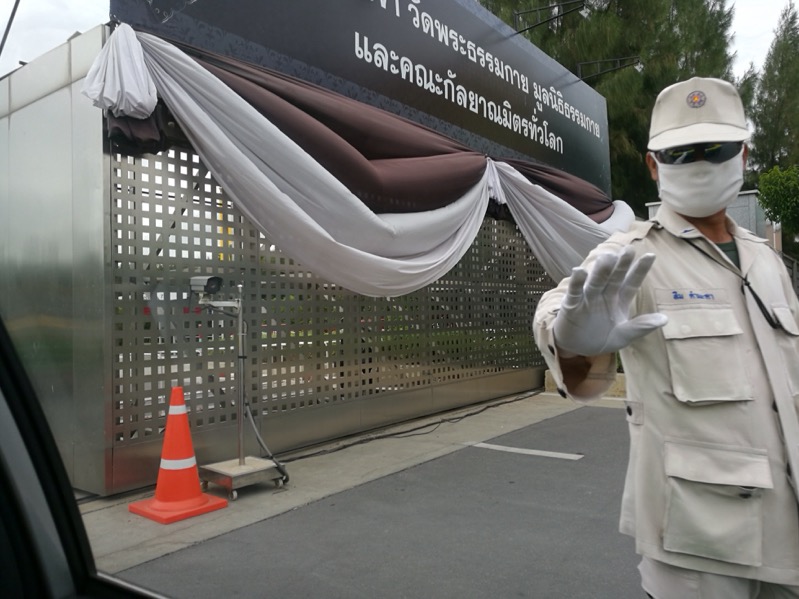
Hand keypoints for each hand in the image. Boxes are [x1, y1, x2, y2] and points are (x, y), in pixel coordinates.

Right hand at [553, 246, 667, 356]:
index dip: (640, 270)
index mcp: (619, 299)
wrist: (576, 348)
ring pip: (596, 282)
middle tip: (628, 250)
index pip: (631, 282)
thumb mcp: (624, 335)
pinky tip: (579, 271)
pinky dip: (577, 282)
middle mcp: (604, 295)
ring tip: (607, 257)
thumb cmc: (602, 338)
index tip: (650, 256)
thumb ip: (640, 327)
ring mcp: (588, 298)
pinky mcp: (571, 305)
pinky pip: (575, 292)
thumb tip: (664, 319)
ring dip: (601, 270)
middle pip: (614, 278)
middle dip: (621, 265)